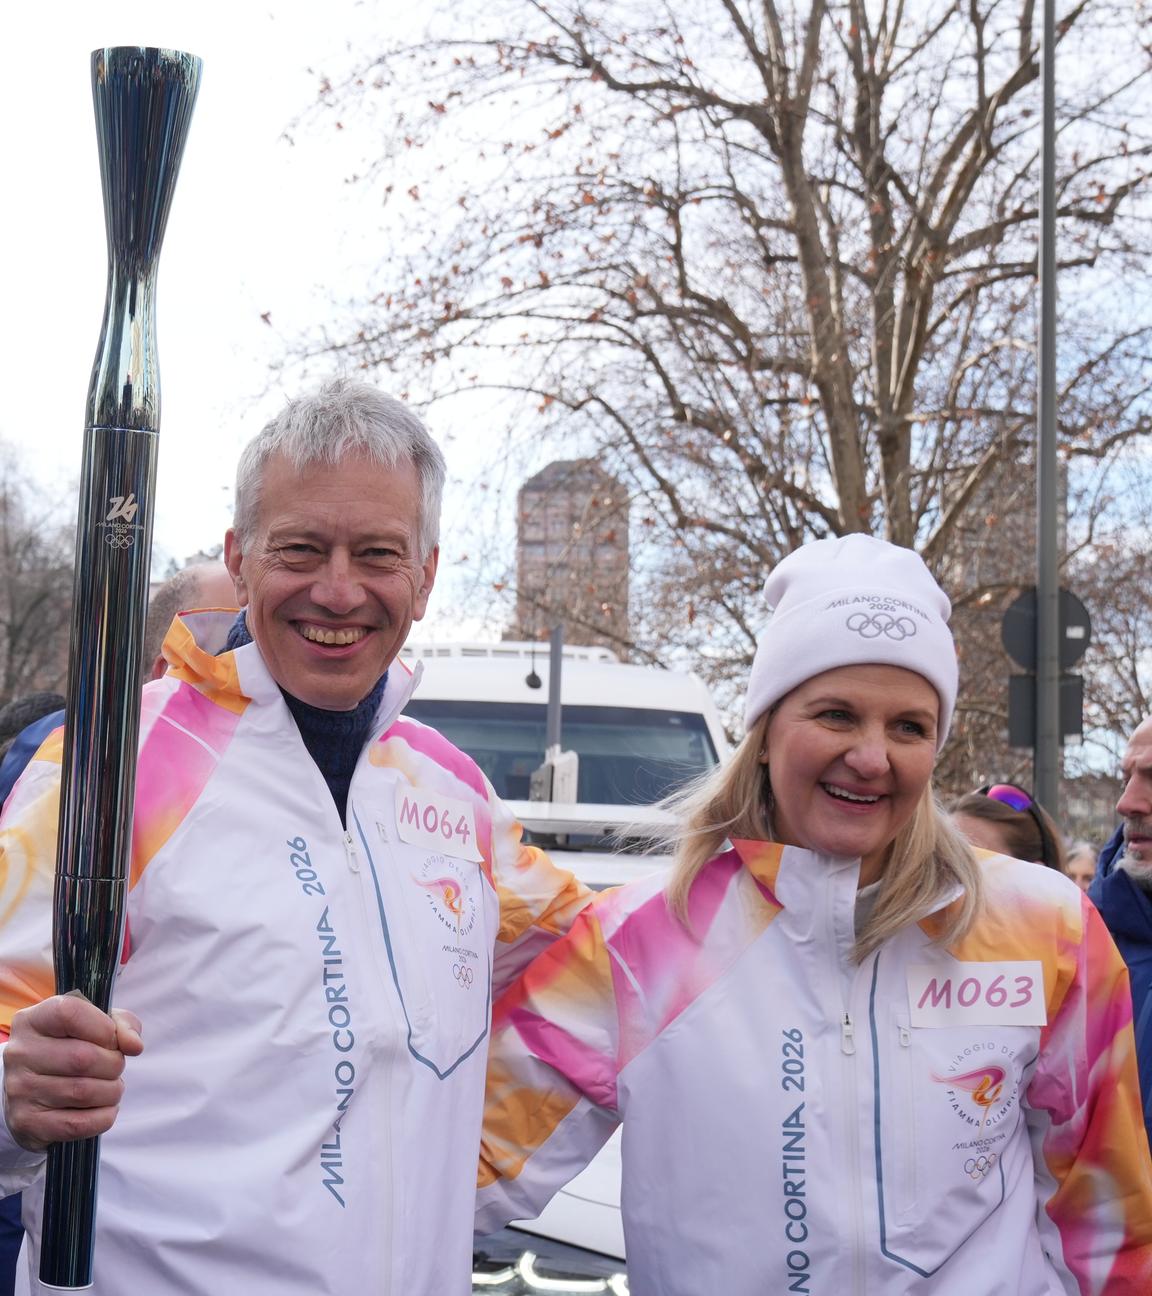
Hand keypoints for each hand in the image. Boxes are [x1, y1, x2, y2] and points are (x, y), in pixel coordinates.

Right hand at [2, 995, 142, 1151]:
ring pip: (84, 1092)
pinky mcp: (27, 1122)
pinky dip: (104, 1117)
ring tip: (111, 1087)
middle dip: (114, 1064)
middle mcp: (20, 1053)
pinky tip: (105, 1108)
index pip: (70, 1014)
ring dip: (112, 1091)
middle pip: (83, 1058)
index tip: (112, 1039)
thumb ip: (121, 1025)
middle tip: (116, 1068)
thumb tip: (134, 1045)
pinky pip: (78, 1124)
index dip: (103, 1028)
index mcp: (34, 1021)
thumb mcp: (95, 1025)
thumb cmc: (71, 1047)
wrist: (31, 1088)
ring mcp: (19, 1090)